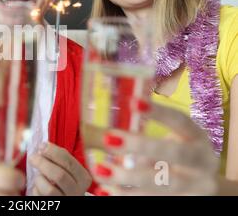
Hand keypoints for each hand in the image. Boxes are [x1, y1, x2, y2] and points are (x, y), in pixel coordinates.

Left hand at [29, 143, 91, 195]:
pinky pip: (40, 196)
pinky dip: (36, 189)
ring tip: (38, 175)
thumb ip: (60, 158)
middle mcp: (77, 191)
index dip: (53, 152)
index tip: (42, 146)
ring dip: (39, 179)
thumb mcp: (68, 169)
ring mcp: (65, 200)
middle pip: (59, 175)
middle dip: (43, 163)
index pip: (69, 162)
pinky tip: (38, 186)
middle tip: (33, 157)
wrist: (64, 196)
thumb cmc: (64, 180)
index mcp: (83, 177)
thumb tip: (43, 146)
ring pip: (49, 189)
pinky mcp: (54, 206)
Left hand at [83, 102, 218, 194]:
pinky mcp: (183, 203)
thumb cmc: (178, 157)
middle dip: (141, 146)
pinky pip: (153, 200)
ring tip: (99, 171)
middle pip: (175, 154)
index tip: (132, 102)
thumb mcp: (172, 143)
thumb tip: (103, 137)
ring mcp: (196, 187)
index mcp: (197, 138)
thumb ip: (144, 141)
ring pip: (163, 184)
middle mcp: (202, 162)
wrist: (205, 188)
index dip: (159, 112)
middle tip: (108, 140)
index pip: (180, 121)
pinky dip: (126, 196)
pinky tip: (104, 191)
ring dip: (128, 178)